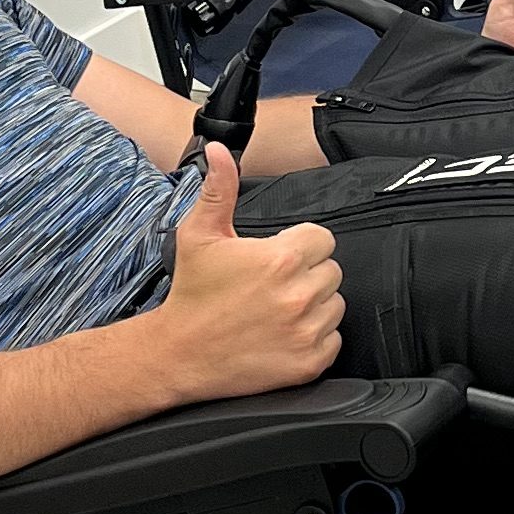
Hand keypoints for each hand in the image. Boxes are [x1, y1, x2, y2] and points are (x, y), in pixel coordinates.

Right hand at [148, 147, 343, 400]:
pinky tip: (284, 334)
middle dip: (307, 274)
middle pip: (331, 270)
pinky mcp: (309, 362)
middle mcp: (299, 295)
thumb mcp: (199, 235)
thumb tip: (219, 151)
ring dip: (314, 305)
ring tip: (276, 309)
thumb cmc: (191, 294)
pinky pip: (334, 339)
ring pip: (335, 304)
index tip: (277, 257)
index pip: (322, 238)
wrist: (178, 354)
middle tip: (273, 285)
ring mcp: (306, 331)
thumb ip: (219, 189)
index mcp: (280, 259)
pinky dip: (315, 338)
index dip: (300, 245)